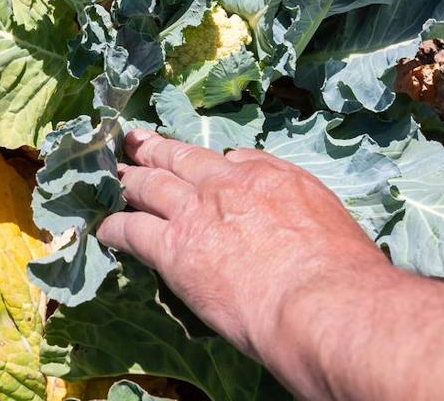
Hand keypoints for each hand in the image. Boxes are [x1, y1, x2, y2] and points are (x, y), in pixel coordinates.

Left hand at [97, 129, 388, 358]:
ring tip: (113, 177)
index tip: (204, 167)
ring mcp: (195, 213)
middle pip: (180, 158)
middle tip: (135, 141)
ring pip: (149, 185)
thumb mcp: (329, 218)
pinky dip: (113, 227)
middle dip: (156, 149)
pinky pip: (131, 230)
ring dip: (128, 180)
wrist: (319, 302)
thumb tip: (286, 208)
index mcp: (268, 176)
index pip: (232, 158)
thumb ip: (301, 204)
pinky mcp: (171, 248)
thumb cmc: (341, 274)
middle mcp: (226, 184)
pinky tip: (102, 229)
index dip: (214, 164)